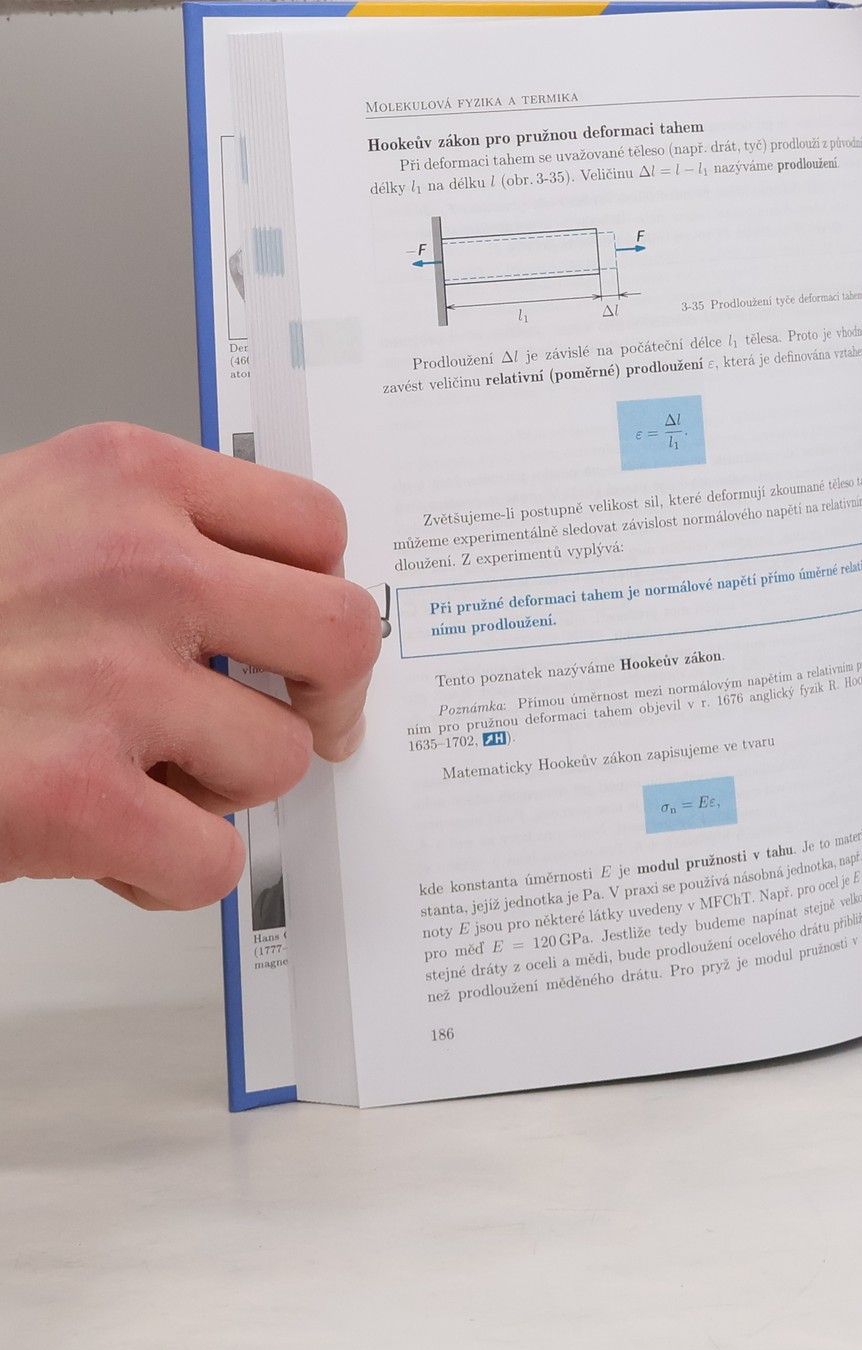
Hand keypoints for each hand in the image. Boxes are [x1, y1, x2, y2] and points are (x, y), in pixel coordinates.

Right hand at [0, 424, 380, 909]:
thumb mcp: (25, 517)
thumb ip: (145, 534)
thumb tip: (268, 595)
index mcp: (125, 477)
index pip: (315, 525)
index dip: (318, 596)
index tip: (299, 641)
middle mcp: (136, 564)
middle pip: (342, 634)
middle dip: (324, 697)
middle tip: (287, 726)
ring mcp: (108, 680)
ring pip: (277, 756)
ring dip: (219, 788)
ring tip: (135, 778)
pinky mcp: (70, 797)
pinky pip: (213, 857)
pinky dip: (167, 871)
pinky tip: (105, 844)